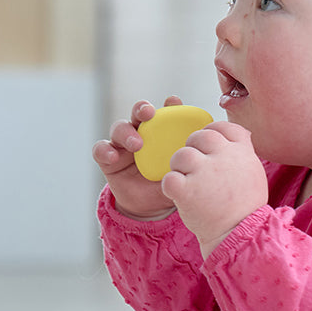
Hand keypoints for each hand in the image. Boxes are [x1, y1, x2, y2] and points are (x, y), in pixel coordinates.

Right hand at [92, 96, 181, 219]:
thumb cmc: (172, 184)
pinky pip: (101, 150)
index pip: (165, 113)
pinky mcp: (109, 159)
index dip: (169, 105)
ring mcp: (123, 145)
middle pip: (139, 114)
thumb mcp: (185, 171)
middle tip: (149, 113)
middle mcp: (143, 134)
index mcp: (163, 133)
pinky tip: (113, 156)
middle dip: (143, 109)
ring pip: (119, 128)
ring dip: (127, 132)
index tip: (173, 102)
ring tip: (136, 144)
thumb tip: (211, 143)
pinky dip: (105, 150)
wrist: (153, 208)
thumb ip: (193, 157)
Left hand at [161, 121, 267, 257]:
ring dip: (179, 167)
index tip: (208, 147)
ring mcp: (204, 172)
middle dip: (192, 148)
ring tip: (185, 182)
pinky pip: (169, 178)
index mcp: (241, 151)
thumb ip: (244, 151)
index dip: (212, 133)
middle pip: (199, 137)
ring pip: (181, 155)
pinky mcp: (187, 190)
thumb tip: (242, 133)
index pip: (223, 127)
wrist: (240, 234)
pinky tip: (178, 194)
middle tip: (192, 167)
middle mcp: (223, 157)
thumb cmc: (246, 208)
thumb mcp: (254, 172)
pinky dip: (170, 185)